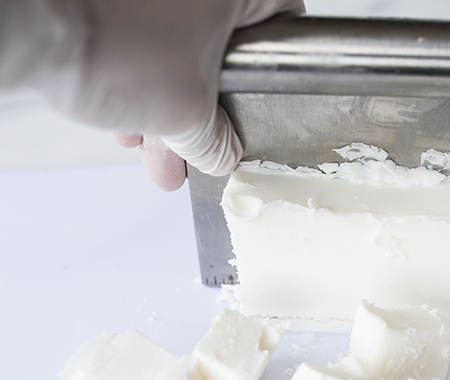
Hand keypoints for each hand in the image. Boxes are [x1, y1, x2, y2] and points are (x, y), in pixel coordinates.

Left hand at [3, 0, 303, 190]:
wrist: (28, 26)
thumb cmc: (113, 45)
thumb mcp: (187, 114)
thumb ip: (216, 141)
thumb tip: (222, 152)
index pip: (284, 20)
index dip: (278, 65)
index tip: (266, 94)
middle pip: (221, 45)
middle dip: (203, 107)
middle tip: (195, 145)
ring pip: (176, 44)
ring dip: (164, 101)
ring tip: (149, 146)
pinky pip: (140, 34)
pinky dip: (135, 74)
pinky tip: (123, 117)